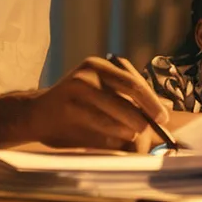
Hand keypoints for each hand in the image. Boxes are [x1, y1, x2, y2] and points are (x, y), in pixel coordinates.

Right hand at [17, 57, 170, 151]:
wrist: (35, 114)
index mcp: (100, 65)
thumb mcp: (101, 99)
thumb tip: (166, 107)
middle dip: (148, 110)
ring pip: (117, 106)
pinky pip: (100, 119)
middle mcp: (90, 70)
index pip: (134, 81)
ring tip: (139, 133)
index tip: (164, 116)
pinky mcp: (69, 104)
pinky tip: (123, 136)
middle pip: (130, 88)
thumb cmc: (73, 109)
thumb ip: (129, 102)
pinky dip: (115, 130)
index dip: (152, 99)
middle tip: (158, 125)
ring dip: (133, 123)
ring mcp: (78, 85)